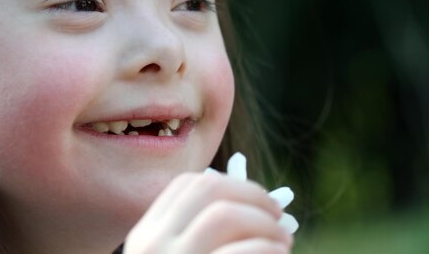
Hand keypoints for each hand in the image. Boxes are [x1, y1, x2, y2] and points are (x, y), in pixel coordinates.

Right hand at [124, 158, 294, 253]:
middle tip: (278, 213)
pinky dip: (267, 248)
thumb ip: (199, 234)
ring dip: (264, 222)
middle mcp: (153, 243)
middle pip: (207, 190)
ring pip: (224, 215)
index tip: (258, 198)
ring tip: (283, 239)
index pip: (187, 185)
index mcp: (146, 235)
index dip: (230, 183)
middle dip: (252, 195)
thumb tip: (252, 204)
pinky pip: (241, 252)